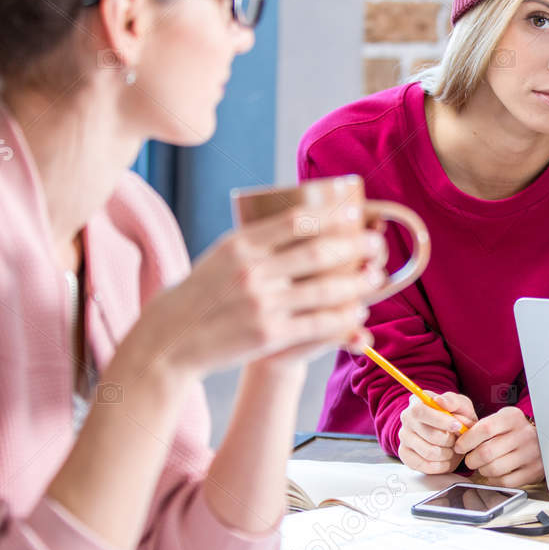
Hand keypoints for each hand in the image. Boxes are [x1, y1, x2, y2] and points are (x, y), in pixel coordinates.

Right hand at [127, 203, 385, 379]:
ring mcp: (261, 303)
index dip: (332, 214)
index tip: (357, 211)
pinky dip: (342, 318)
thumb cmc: (201, 294)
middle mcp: (252, 270)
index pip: (295, 220)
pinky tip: (357, 313)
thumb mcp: (222, 256)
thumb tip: (304, 220)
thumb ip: (258, 241)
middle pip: (317, 251)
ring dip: (357, 283)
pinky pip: (317, 323)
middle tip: (378, 244)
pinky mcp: (269, 334)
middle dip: (355, 246)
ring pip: (324, 289)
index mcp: (240, 244)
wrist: (170, 338)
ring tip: (376, 277)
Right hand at [397, 391, 476, 473]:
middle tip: (457, 439)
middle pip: (429, 435)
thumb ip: (453, 401)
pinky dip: (440, 465)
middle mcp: (407, 419)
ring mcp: (404, 437)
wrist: (454, 434)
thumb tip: (440, 401)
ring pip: (429, 452)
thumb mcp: (461, 405)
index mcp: (417, 402)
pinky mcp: (405, 455)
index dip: (441, 421)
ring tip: (452, 449)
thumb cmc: (456, 417)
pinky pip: (423, 465)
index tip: (457, 426)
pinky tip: (446, 459)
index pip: (420, 411)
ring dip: (447, 454)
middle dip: (450, 440)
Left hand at [453, 406, 542, 486]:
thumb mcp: (501, 419)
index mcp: (512, 418)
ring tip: (483, 466)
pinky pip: (505, 481)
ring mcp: (531, 454)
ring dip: (482, 470)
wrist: (543, 440)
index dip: (467, 440)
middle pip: (486, 452)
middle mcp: (524, 434)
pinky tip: (494, 474)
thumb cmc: (514, 430)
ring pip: (494, 469)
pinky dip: (494, 480)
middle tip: (470, 460)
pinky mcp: (533, 471)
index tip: (460, 447)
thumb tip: (458, 438)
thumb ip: (480, 426)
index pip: (484, 429)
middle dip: (471, 459)